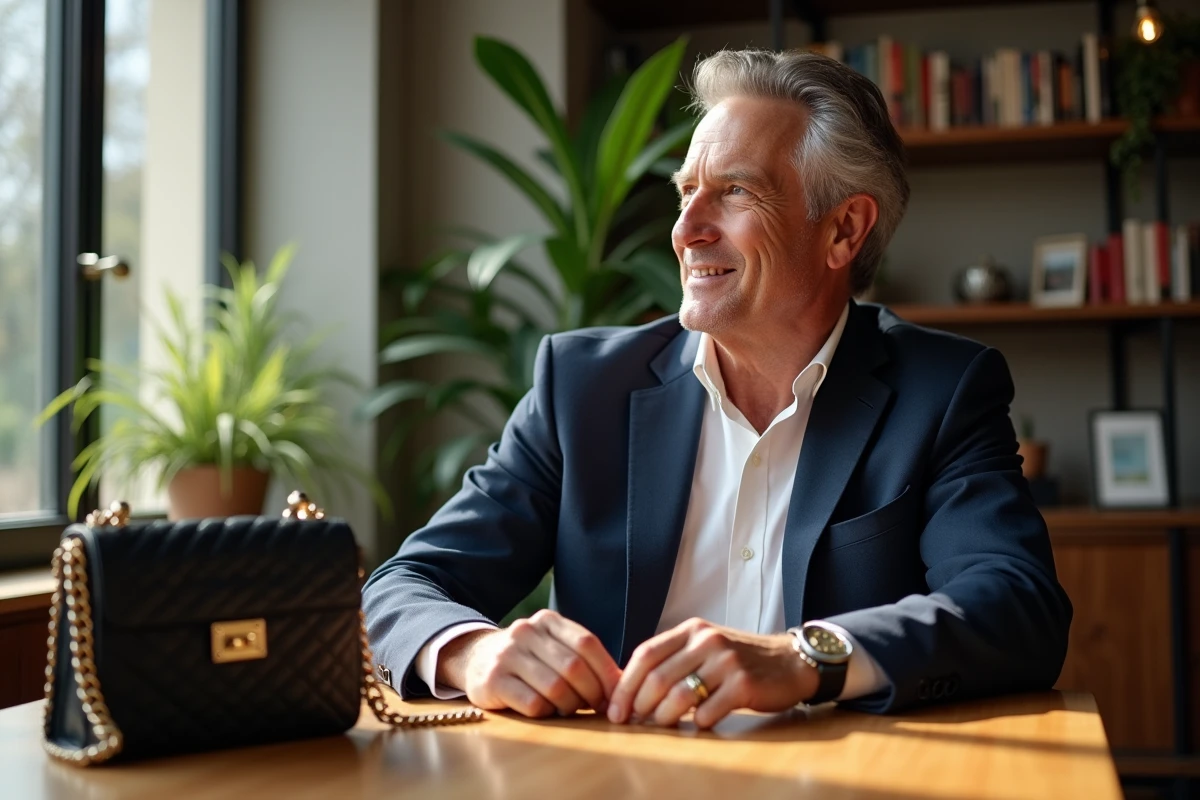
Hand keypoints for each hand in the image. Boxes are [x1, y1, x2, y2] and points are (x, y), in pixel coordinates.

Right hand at [440, 609, 621, 717]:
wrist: (476, 659)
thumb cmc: (528, 658)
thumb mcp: (552, 646)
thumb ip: (583, 657)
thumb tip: (623, 682)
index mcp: (547, 621)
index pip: (587, 643)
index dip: (607, 671)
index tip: (617, 693)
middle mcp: (525, 632)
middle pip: (573, 667)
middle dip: (592, 693)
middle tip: (597, 707)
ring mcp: (507, 656)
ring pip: (555, 687)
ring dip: (570, 706)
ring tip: (570, 709)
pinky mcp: (492, 680)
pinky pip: (533, 703)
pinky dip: (547, 712)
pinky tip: (545, 710)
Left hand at [607, 618, 817, 728]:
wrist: (789, 661)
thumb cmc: (739, 659)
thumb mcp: (705, 646)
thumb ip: (674, 659)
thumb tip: (631, 689)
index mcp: (692, 630)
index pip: (645, 654)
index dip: (625, 684)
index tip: (615, 709)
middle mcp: (707, 641)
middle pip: (657, 678)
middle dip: (640, 705)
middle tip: (636, 722)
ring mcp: (726, 661)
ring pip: (679, 696)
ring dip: (664, 717)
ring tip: (663, 724)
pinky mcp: (743, 684)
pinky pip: (708, 712)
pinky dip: (698, 723)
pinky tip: (700, 723)